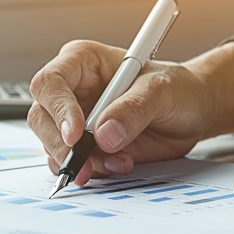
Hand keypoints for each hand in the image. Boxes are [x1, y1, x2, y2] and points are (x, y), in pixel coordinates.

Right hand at [28, 40, 213, 184]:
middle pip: (42, 117)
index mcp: (82, 62)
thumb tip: (105, 133)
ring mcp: (76, 120)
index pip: (51, 82)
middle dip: (62, 144)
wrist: (191, 113)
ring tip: (120, 160)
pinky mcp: (85, 146)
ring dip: (81, 161)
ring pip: (52, 145)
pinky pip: (72, 163)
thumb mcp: (162, 90)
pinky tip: (119, 164)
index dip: (59, 108)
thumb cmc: (176, 88)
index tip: (78, 133)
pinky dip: (91, 171)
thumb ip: (134, 108)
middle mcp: (73, 91)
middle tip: (87, 161)